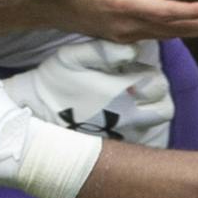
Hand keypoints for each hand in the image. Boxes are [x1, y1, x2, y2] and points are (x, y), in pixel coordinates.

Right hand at [4, 38, 173, 147]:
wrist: (34, 117)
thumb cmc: (53, 83)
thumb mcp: (72, 57)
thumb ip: (106, 51)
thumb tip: (134, 50)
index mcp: (123, 88)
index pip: (158, 83)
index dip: (150, 77)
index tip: (134, 75)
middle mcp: (129, 114)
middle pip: (164, 108)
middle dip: (155, 98)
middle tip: (137, 92)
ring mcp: (124, 134)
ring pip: (155, 126)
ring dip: (149, 114)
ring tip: (130, 107)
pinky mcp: (115, 147)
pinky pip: (141, 141)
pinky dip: (139, 132)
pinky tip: (121, 123)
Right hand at [46, 0, 197, 42]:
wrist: (44, 7)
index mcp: (121, 4)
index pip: (166, 12)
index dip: (193, 11)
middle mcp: (125, 25)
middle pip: (174, 30)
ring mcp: (124, 34)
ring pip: (167, 36)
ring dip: (194, 29)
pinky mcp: (123, 36)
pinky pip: (157, 36)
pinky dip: (177, 30)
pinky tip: (190, 23)